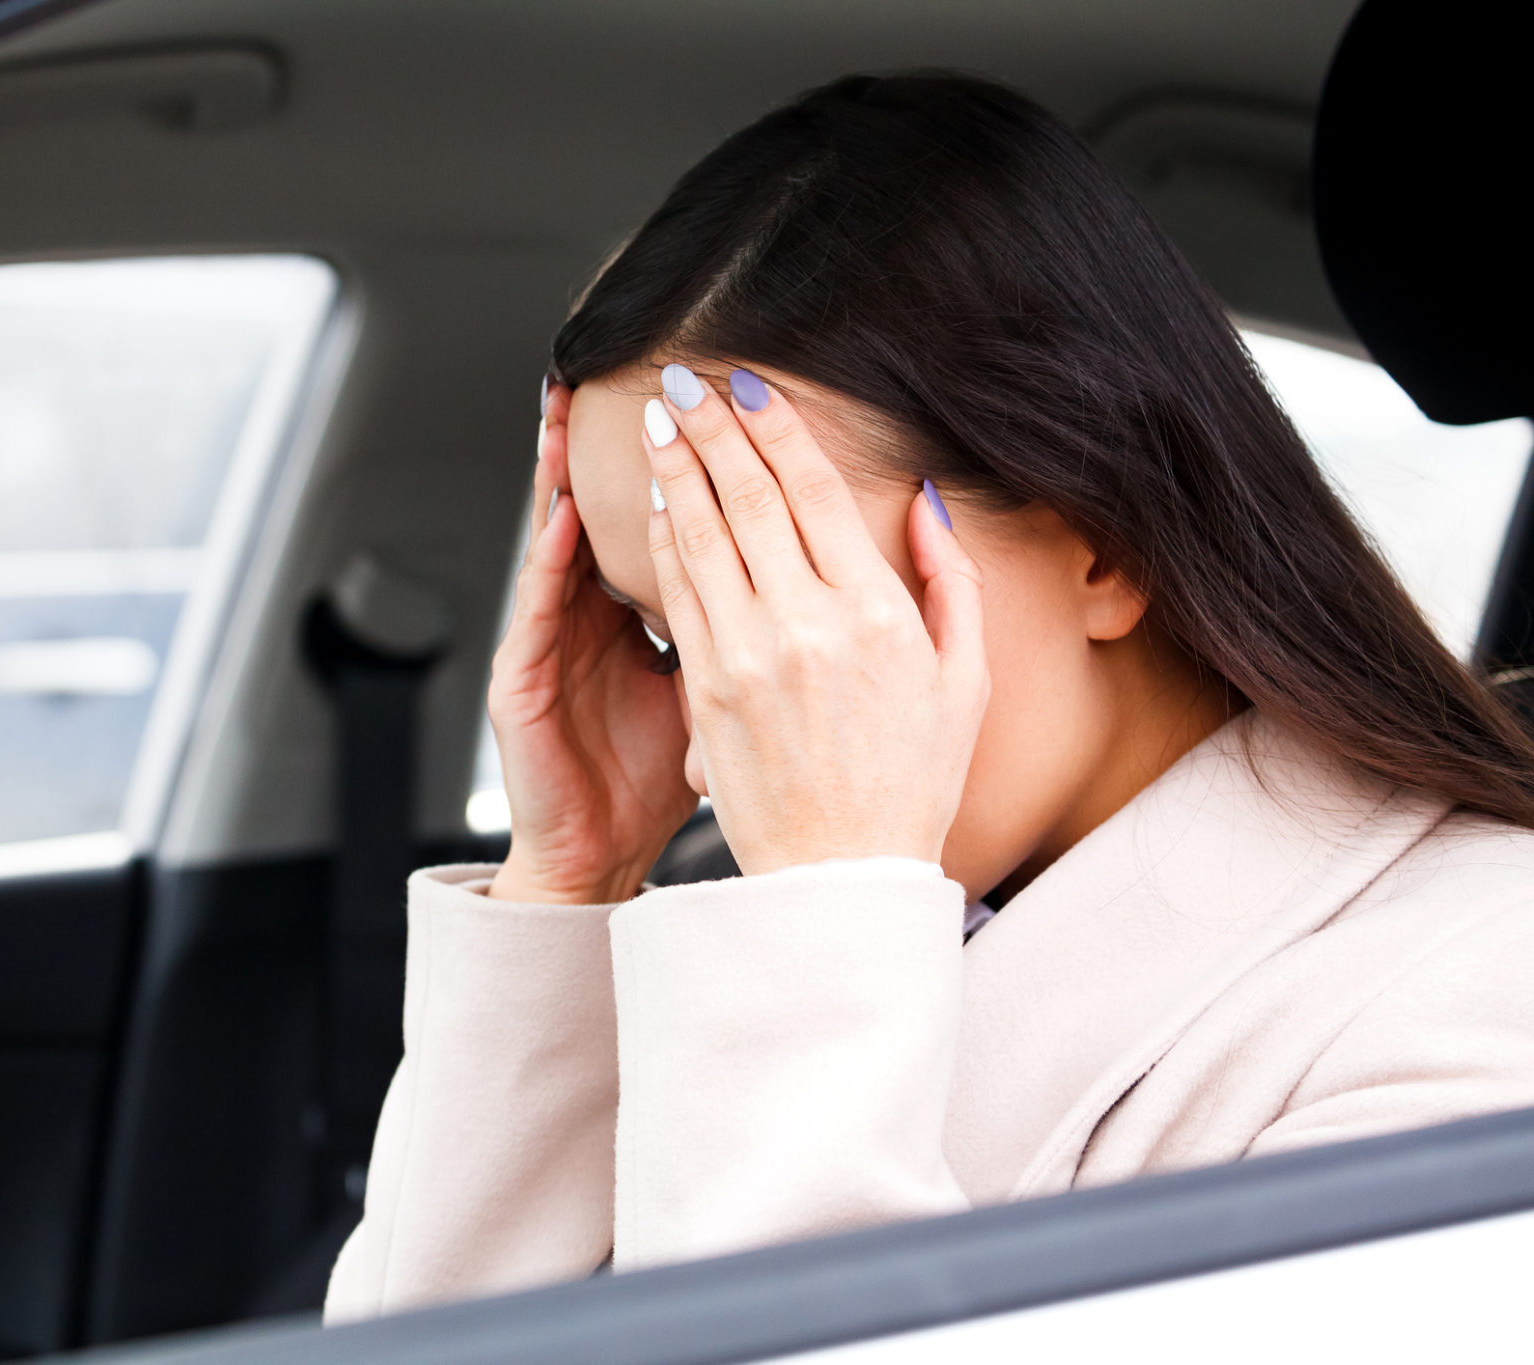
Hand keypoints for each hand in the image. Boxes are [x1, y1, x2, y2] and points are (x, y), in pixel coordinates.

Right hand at [488, 381, 698, 903]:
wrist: (595, 858)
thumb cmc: (652, 784)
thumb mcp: (716, 704)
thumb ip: (744, 637)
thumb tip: (802, 584)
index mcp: (645, 619)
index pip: (670, 523)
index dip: (688, 465)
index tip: (710, 403)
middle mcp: (594, 619)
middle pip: (610, 512)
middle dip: (628, 447)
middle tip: (641, 374)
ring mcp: (553, 645)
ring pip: (559, 542)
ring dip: (561, 475)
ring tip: (568, 410)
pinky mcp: (521, 681)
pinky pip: (538, 609)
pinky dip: (550, 561)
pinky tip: (565, 516)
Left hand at [643, 367, 988, 874]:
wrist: (838, 879)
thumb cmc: (909, 785)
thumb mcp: (963, 682)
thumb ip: (951, 582)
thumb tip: (926, 501)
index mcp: (875, 618)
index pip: (815, 495)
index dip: (777, 432)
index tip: (751, 387)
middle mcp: (805, 628)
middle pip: (748, 502)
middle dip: (712, 432)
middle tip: (684, 382)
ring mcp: (747, 659)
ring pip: (700, 539)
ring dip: (675, 472)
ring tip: (659, 422)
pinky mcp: (706, 691)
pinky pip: (678, 595)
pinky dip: (662, 539)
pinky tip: (654, 501)